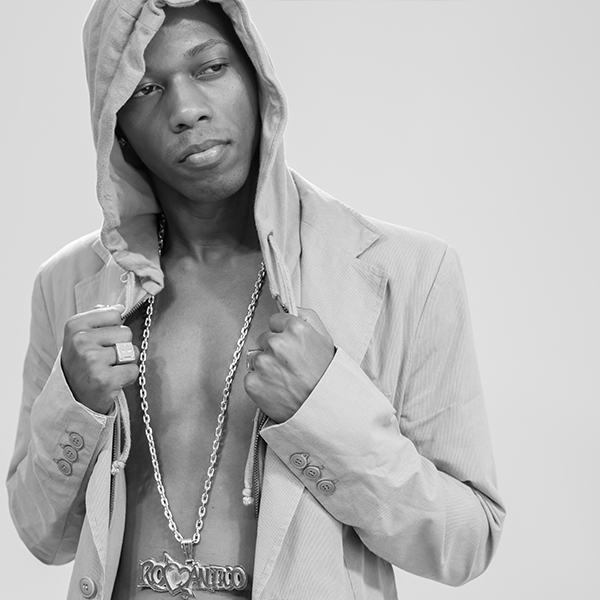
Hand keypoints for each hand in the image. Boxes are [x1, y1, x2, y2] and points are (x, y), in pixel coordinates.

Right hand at [61, 305, 138, 413]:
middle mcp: (81, 341)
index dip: (114, 327)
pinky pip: (134, 370)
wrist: (73, 397)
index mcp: (75, 326)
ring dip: (126, 362)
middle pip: (126, 332)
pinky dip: (128, 377)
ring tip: (109, 368)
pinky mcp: (105, 380)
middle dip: (121, 345)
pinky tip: (113, 380)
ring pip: (132, 351)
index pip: (114, 313)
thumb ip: (99, 317)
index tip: (102, 339)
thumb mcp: (81, 335)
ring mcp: (92, 361)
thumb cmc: (82, 362)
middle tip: (105, 358)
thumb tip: (120, 306)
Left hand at [243, 307, 334, 422]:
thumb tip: (291, 307)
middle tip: (290, 366)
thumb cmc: (327, 375)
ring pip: (256, 358)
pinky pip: (250, 377)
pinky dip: (260, 383)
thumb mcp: (326, 339)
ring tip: (285, 380)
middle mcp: (277, 343)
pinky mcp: (253, 382)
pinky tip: (277, 389)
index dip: (283, 333)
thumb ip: (308, 317)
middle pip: (264, 339)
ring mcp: (263, 364)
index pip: (275, 320)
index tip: (291, 346)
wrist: (324, 410)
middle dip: (273, 350)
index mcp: (295, 329)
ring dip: (266, 367)